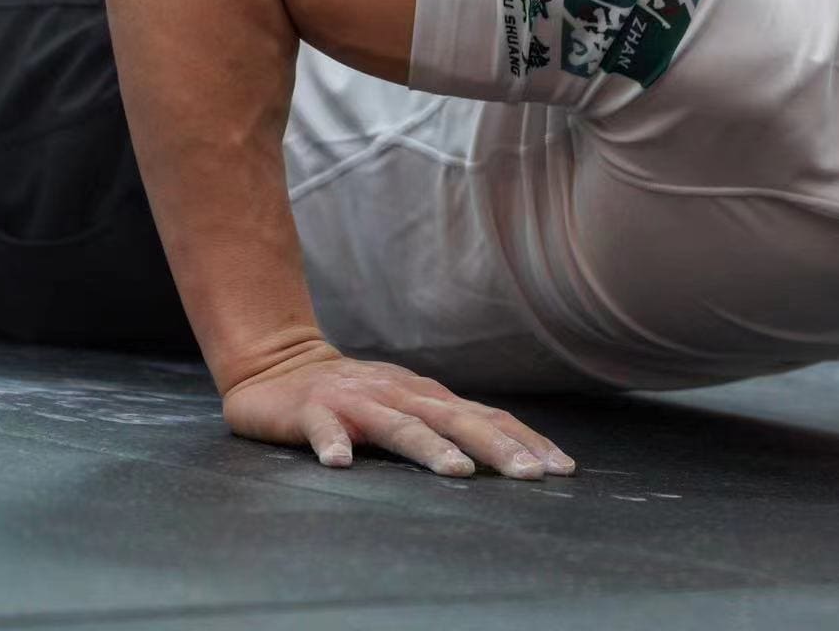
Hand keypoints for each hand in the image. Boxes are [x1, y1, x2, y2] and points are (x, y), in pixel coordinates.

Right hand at [221, 345, 575, 478]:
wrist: (278, 363)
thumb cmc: (353, 394)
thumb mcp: (405, 403)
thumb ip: (445, 424)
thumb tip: (509, 453)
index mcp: (425, 395)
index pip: (485, 416)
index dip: (523, 441)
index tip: (560, 468)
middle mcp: (398, 393)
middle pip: (455, 420)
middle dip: (496, 447)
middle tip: (530, 475)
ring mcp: (355, 401)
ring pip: (398, 425)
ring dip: (429, 448)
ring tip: (457, 472)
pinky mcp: (310, 411)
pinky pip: (323, 429)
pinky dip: (332, 444)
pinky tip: (340, 464)